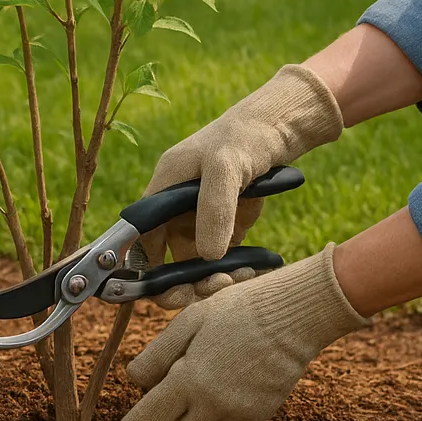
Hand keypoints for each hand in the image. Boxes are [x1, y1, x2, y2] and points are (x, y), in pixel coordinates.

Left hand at [105, 245, 367, 420]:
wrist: (295, 317)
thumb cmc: (236, 310)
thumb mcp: (187, 322)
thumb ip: (157, 355)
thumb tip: (134, 381)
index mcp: (191, 381)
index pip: (148, 420)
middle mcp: (215, 406)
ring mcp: (240, 415)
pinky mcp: (259, 415)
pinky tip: (195, 414)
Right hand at [142, 64, 341, 307]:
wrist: (279, 128)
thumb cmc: (243, 138)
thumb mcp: (225, 168)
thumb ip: (213, 209)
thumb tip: (207, 256)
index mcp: (164, 191)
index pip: (142, 236)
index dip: (145, 265)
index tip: (163, 288)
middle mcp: (177, 209)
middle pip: (166, 258)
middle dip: (180, 281)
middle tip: (202, 293)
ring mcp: (202, 219)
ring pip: (195, 264)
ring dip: (210, 280)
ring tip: (236, 279)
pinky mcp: (227, 226)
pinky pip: (222, 260)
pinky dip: (233, 271)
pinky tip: (252, 271)